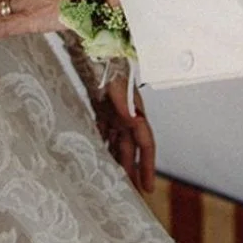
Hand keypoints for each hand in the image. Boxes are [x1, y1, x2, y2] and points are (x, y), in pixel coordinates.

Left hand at [94, 73, 155, 194]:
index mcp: (136, 111)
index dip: (147, 166)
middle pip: (131, 149)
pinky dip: (102, 145)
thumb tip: (133, 119)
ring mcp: (114, 112)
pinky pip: (104, 132)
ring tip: (112, 182)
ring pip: (117, 143)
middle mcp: (127, 115)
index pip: (145, 144)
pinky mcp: (102, 108)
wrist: (96, 47)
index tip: (146, 188)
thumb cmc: (109, 61)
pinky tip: (96, 158)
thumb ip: (123, 99)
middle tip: (129, 195)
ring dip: (116, 161)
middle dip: (131, 171)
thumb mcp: (116, 80)